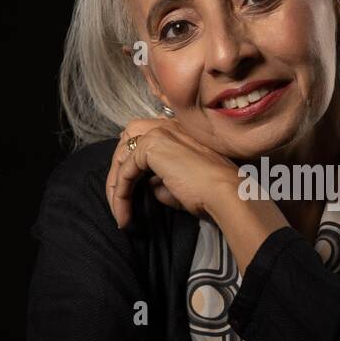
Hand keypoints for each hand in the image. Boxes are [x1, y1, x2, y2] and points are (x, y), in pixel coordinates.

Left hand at [105, 117, 240, 228]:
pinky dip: (120, 194)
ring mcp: (158, 133)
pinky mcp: (151, 146)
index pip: (141, 138)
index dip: (130, 163)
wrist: (225, 192)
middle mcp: (166, 125)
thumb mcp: (179, 184)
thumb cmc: (209, 192)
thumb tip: (146, 185)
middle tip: (118, 203)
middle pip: (125, 143)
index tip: (128, 192)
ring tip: (119, 214)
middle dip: (117, 173)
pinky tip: (123, 213)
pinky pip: (124, 172)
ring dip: (115, 187)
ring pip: (121, 158)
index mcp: (176, 130)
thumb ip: (159, 179)